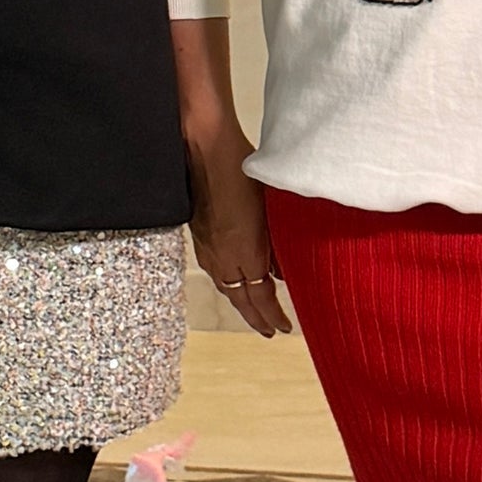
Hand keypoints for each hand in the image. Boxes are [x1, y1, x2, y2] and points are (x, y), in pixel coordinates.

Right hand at [189, 152, 291, 337]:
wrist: (205, 150)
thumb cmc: (243, 172)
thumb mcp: (273, 207)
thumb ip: (280, 243)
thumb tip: (283, 271)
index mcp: (245, 253)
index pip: (261, 297)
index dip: (273, 316)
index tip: (284, 328)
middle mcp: (223, 258)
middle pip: (240, 300)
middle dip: (256, 318)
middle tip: (270, 330)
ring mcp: (207, 249)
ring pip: (225, 287)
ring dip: (241, 302)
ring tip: (253, 311)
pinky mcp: (198, 237)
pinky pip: (214, 271)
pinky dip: (227, 283)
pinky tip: (232, 280)